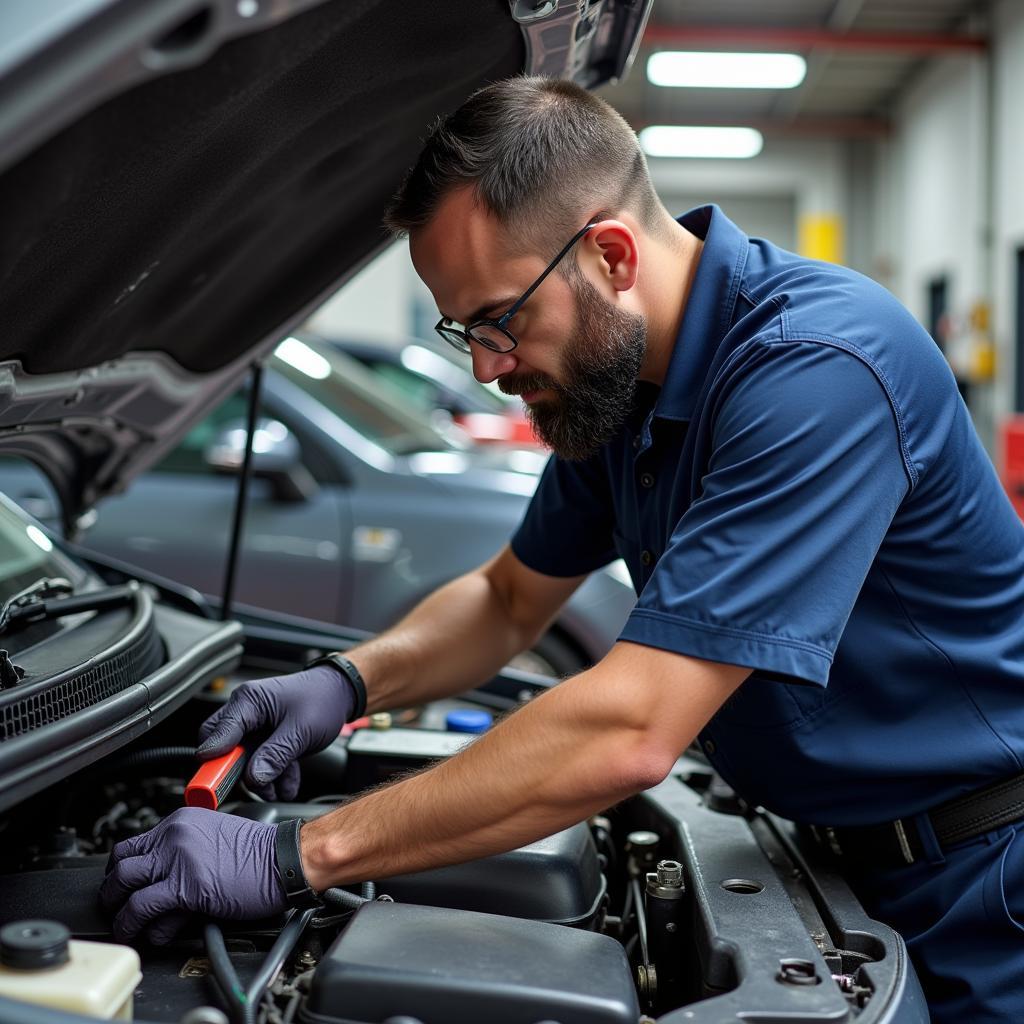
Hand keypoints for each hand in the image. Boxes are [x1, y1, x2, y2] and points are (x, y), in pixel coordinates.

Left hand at [99, 808, 287, 943]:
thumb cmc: (259, 853)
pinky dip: (137, 925)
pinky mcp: (186, 886)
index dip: (121, 870)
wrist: (285, 859)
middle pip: (121, 863)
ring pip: (123, 885)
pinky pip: (142, 908)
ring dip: (119, 911)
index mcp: (181, 821)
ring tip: (126, 925)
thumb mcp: (214, 839)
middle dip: (113, 890)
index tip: (123, 885)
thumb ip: (183, 852)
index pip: (132, 843)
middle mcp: (174, 835)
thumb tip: (161, 881)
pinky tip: (147, 933)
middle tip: (118, 907)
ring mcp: (178, 859)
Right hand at [197, 665, 354, 799]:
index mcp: (248, 701)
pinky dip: (273, 775)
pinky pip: (260, 762)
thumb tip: (253, 778)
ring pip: (243, 761)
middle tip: (255, 785)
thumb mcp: (300, 730)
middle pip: (224, 749)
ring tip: (279, 788)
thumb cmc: (323, 699)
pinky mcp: (266, 738)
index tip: (212, 784)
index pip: (215, 733)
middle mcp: (247, 712)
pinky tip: (287, 785)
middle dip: (239, 773)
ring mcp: (256, 726)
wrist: (342, 695)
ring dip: (261, 778)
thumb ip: (275, 755)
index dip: (213, 760)